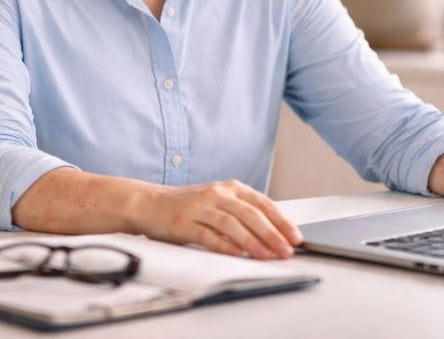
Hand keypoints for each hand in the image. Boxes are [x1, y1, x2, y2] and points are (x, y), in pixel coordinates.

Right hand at [140, 179, 301, 259]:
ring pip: (232, 224)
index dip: (281, 221)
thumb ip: (241, 213)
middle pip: (251, 214)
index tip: (295, 237)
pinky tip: (237, 254)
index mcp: (230, 188)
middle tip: (286, 250)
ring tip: (267, 255)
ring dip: (252, 242)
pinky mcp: (184, 222)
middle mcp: (217, 193)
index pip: (263, 203)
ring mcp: (200, 207)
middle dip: (272, 234)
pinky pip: (208, 235)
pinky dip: (224, 245)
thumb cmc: (187, 206)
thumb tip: (272, 233)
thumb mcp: (218, 202)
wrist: (149, 203)